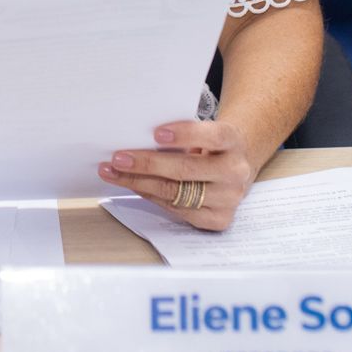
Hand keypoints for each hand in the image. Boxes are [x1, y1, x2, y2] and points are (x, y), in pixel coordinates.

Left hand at [98, 119, 256, 231]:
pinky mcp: (218, 219)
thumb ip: (184, 134)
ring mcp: (229, 198)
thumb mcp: (206, 132)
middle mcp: (235, 171)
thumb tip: (139, 138)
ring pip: (176, 192)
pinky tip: (134, 186)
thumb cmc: (211, 146)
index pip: (212, 136)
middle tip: (118, 158)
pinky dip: (151, 196)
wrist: (237, 168)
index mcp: (234, 142)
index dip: (185, 134)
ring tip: (114, 173)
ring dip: (139, 182)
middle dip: (147, 163)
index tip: (156, 133)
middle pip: (186, 169)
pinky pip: (177, 210)